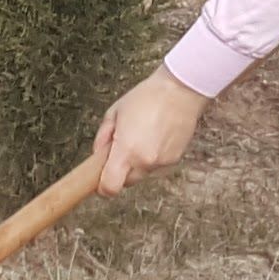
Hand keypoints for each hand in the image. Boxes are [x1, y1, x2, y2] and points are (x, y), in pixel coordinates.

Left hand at [88, 71, 210, 194]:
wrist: (179, 91)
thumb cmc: (147, 97)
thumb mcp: (114, 113)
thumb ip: (102, 138)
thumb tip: (99, 155)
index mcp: (126, 151)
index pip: (110, 188)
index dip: (102, 187)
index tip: (100, 179)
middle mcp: (145, 162)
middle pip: (125, 183)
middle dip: (120, 171)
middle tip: (121, 149)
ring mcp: (161, 163)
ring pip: (142, 174)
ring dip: (137, 164)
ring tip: (142, 138)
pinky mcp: (174, 160)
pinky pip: (156, 166)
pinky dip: (152, 158)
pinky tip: (155, 138)